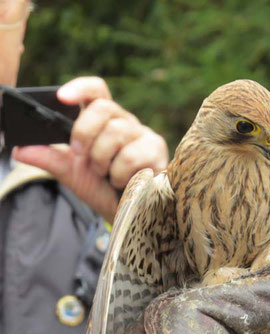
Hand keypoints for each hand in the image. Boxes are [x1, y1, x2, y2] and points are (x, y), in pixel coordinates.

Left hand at [11, 77, 168, 221]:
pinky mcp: (156, 150)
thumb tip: (19, 150)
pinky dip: (119, 174)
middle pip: (104, 107)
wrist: (128, 213)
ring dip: (102, 160)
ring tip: (106, 174)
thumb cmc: (103, 189)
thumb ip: (49, 158)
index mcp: (104, 121)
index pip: (96, 91)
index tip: (62, 98)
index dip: (80, 88)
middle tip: (81, 155)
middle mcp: (125, 122)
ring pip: (116, 132)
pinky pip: (130, 156)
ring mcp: (143, 135)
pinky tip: (123, 181)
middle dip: (85, 133)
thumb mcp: (72, 173)